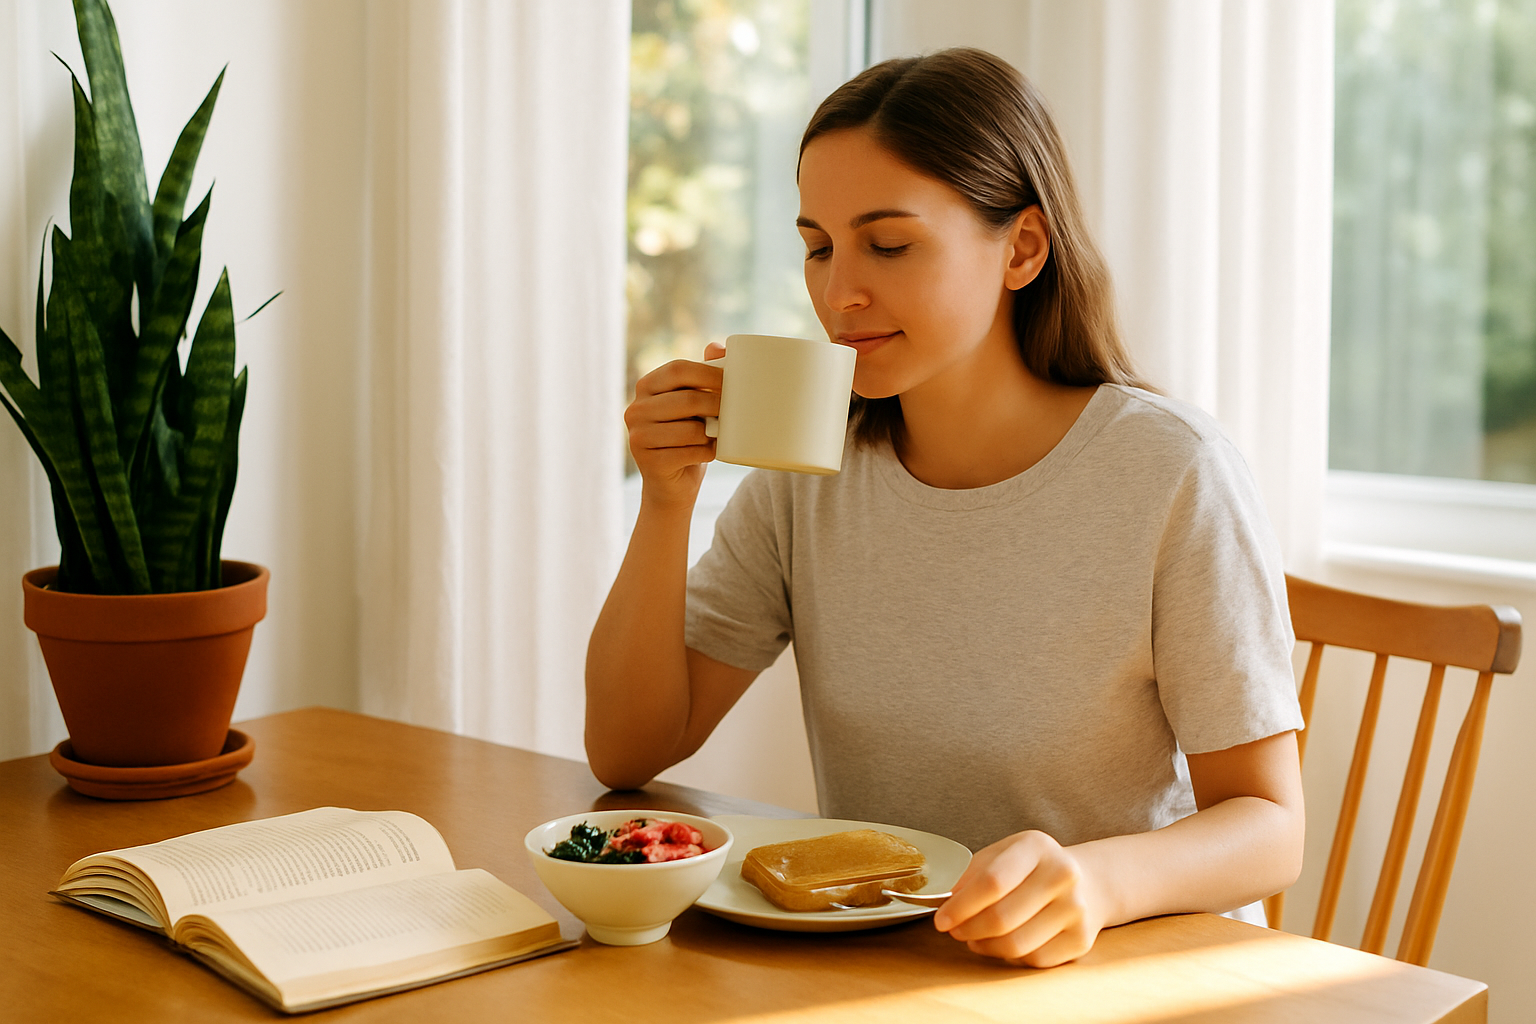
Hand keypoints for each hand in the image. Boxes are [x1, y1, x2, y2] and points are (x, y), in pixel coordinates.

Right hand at [624, 344, 725, 509]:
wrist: (673, 485)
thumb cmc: (688, 438)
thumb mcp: (695, 404)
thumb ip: (702, 375)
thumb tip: (717, 346)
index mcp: (646, 387)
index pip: (678, 369)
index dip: (709, 374)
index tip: (732, 382)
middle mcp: (635, 409)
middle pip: (687, 399)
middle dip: (717, 405)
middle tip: (734, 413)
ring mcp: (638, 436)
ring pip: (691, 429)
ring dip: (713, 434)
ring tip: (717, 436)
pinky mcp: (648, 462)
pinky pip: (690, 452)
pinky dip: (707, 453)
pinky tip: (709, 453)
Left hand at [932, 830, 1107, 966]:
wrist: (1088, 882)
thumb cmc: (1033, 867)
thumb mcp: (1004, 853)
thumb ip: (974, 873)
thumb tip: (948, 902)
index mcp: (1037, 847)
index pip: (992, 882)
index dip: (961, 905)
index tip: (941, 919)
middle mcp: (1062, 875)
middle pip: (1002, 918)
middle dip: (968, 929)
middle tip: (954, 931)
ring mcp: (1076, 909)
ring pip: (1015, 944)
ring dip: (985, 946)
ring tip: (974, 938)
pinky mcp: (1081, 939)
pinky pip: (1033, 959)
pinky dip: (1009, 956)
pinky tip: (1001, 944)